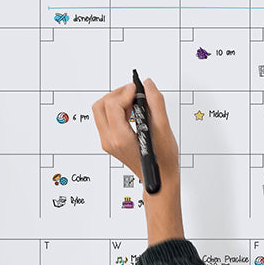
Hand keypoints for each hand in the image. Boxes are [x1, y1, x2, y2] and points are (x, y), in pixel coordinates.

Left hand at [92, 79, 184, 244]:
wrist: (160, 178)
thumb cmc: (162, 160)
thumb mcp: (163, 128)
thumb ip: (155, 103)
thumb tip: (148, 85)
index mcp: (120, 139)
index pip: (112, 105)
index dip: (124, 92)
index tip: (137, 88)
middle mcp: (110, 141)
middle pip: (100, 106)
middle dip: (117, 94)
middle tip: (134, 92)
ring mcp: (108, 142)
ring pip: (100, 111)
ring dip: (116, 101)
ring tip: (134, 101)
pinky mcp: (110, 141)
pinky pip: (105, 119)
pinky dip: (116, 110)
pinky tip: (131, 111)